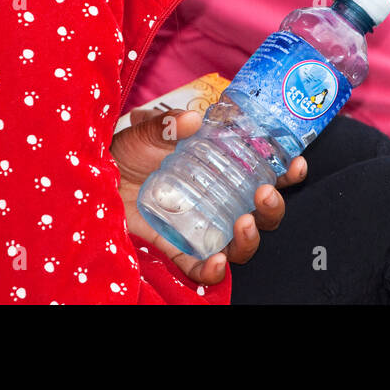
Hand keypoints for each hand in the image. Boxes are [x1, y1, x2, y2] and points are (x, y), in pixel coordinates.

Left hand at [111, 108, 305, 284]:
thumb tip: (193, 119)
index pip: (264, 174)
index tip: (296, 163)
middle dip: (274, 207)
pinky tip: (214, 261)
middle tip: (266, 192)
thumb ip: (166, 125)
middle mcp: (217, 203)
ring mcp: (200, 230)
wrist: (93, 181)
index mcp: (219, 171)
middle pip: (261, 214)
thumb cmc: (124, 154)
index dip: (287, 173)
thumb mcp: (144, 133)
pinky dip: (213, 270)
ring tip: (243, 222)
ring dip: (252, 237)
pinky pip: (202, 270)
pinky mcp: (177, 251)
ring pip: (241, 244)